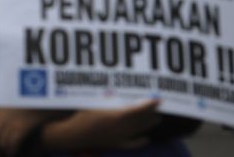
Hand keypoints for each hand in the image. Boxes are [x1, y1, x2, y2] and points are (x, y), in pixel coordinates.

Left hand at [0, 109, 67, 156]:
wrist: (45, 100)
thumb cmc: (33, 103)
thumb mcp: (16, 103)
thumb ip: (8, 113)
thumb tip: (3, 122)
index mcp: (0, 111)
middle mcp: (4, 116)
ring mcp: (12, 122)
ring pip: (1, 141)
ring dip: (2, 152)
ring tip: (5, 156)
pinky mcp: (22, 127)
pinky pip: (12, 142)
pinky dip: (11, 150)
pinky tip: (12, 154)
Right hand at [42, 100, 161, 151]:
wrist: (74, 134)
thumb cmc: (81, 115)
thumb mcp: (94, 102)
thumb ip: (108, 97)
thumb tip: (117, 89)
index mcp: (116, 116)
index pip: (138, 110)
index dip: (150, 105)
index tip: (159, 100)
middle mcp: (121, 128)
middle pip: (141, 120)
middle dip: (151, 113)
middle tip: (159, 106)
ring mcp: (119, 137)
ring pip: (139, 130)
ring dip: (148, 124)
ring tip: (157, 119)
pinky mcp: (115, 144)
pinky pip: (132, 144)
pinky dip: (140, 141)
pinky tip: (146, 139)